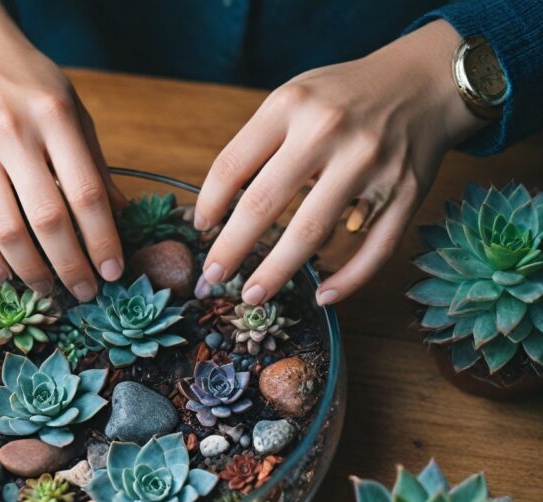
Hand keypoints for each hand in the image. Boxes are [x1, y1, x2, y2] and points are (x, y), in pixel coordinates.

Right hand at [0, 0, 124, 299]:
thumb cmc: (33, 90)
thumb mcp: (75, 114)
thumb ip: (95, 167)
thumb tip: (119, 219)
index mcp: (54, 118)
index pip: (85, 193)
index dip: (102, 239)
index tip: (114, 271)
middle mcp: (12, 134)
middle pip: (47, 218)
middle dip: (71, 265)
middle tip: (86, 291)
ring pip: (5, 230)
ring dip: (31, 270)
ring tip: (49, 289)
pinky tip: (6, 275)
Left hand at [193, 20, 488, 304]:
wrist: (426, 80)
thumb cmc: (344, 98)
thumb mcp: (294, 99)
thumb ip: (258, 145)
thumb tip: (217, 210)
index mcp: (290, 106)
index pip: (232, 165)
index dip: (209, 204)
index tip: (201, 229)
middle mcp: (328, 131)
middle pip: (263, 204)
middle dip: (230, 249)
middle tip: (212, 278)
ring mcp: (369, 163)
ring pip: (312, 231)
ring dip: (277, 272)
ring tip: (253, 296)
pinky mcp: (405, 191)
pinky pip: (374, 248)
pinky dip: (348, 280)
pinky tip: (323, 296)